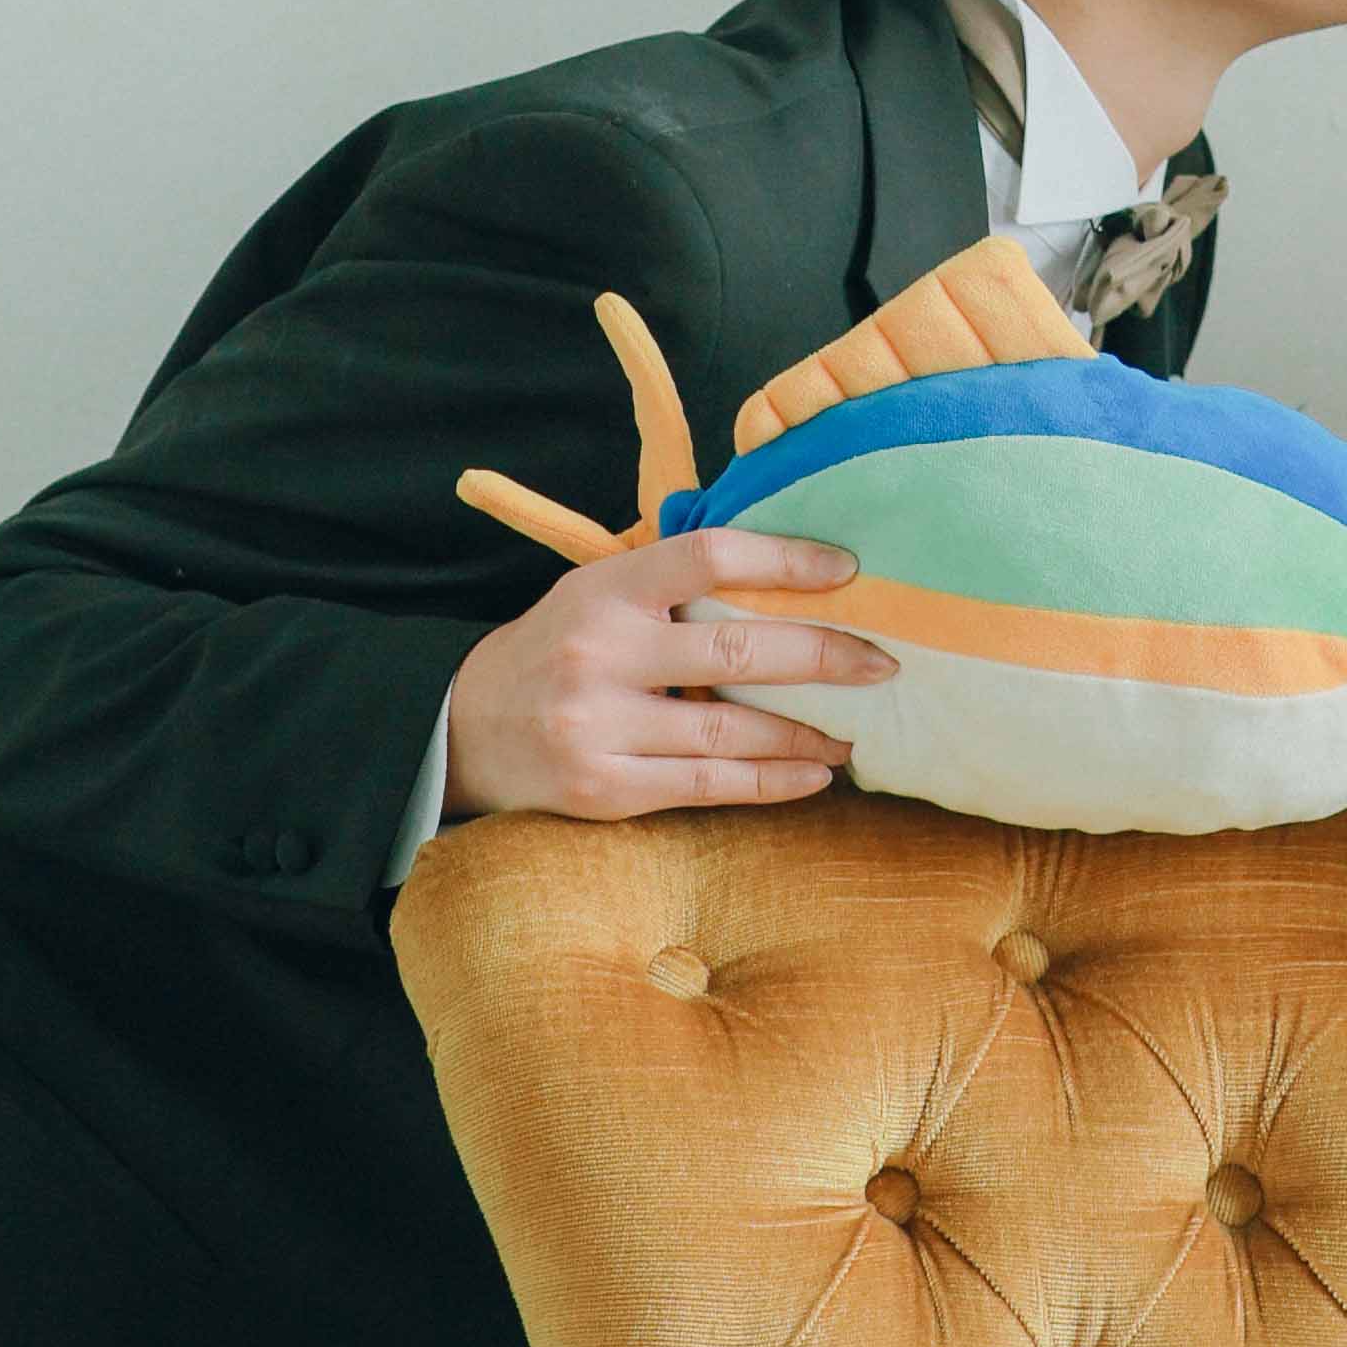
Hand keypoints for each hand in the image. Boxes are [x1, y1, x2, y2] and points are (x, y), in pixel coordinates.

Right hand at [442, 529, 893, 821]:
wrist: (464, 730)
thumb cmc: (557, 646)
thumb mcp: (596, 589)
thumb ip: (669, 577)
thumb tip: (783, 565)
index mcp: (605, 589)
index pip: (707, 556)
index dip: (783, 558)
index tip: (846, 569)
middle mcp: (601, 655)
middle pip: (736, 649)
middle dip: (822, 655)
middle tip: (882, 661)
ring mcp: (600, 728)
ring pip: (729, 729)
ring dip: (806, 732)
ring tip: (857, 729)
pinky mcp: (604, 791)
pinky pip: (706, 786)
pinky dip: (768, 781)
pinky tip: (813, 774)